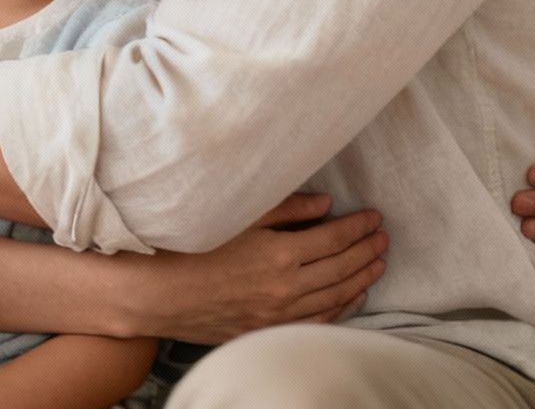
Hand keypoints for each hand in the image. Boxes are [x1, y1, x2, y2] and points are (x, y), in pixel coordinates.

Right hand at [126, 193, 386, 343]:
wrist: (150, 293)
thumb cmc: (183, 247)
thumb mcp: (232, 216)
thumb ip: (282, 209)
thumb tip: (324, 205)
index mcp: (278, 254)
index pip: (333, 238)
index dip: (357, 226)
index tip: (373, 217)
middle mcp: (284, 287)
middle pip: (341, 267)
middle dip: (367, 249)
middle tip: (383, 236)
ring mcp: (277, 314)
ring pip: (335, 296)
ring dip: (361, 278)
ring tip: (378, 263)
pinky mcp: (266, 330)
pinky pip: (317, 321)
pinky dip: (341, 308)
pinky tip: (351, 297)